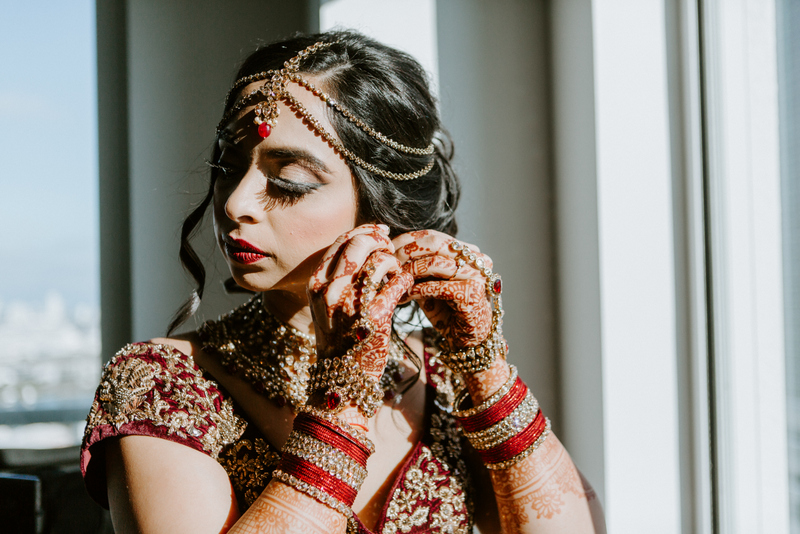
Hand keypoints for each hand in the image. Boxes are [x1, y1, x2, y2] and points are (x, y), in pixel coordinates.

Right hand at [308, 224, 413, 378]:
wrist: (342, 375)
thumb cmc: (339, 335)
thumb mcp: (326, 302)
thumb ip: (338, 274)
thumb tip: (364, 239)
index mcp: (316, 284)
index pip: (341, 241)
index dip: (364, 230)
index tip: (379, 231)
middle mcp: (330, 291)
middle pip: (358, 244)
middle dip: (379, 240)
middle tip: (390, 248)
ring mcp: (351, 304)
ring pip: (378, 261)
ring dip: (392, 260)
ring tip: (395, 270)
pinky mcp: (375, 317)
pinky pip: (397, 283)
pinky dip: (404, 279)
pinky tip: (404, 284)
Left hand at [393, 230, 493, 349]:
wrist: (469, 339)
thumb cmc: (448, 310)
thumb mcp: (430, 283)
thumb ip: (417, 268)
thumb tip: (388, 254)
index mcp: (467, 251)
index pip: (432, 236)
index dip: (407, 240)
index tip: (387, 250)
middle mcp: (475, 259)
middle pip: (434, 242)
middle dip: (406, 251)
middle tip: (390, 263)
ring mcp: (476, 275)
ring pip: (435, 263)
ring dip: (410, 271)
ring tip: (396, 281)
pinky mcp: (472, 294)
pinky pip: (438, 287)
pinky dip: (417, 290)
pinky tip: (405, 296)